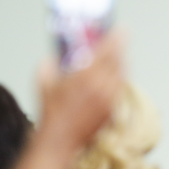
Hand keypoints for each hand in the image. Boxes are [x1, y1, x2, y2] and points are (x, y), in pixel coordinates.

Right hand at [35, 32, 124, 155]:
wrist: (62, 139)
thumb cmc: (52, 112)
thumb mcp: (45, 83)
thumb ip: (50, 66)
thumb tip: (53, 57)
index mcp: (86, 77)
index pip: (107, 52)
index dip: (116, 39)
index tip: (121, 30)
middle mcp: (102, 87)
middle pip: (119, 62)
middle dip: (122, 49)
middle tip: (122, 39)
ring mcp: (110, 99)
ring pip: (123, 75)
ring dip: (123, 63)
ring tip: (120, 55)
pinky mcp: (113, 110)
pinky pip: (121, 89)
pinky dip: (121, 78)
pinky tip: (117, 76)